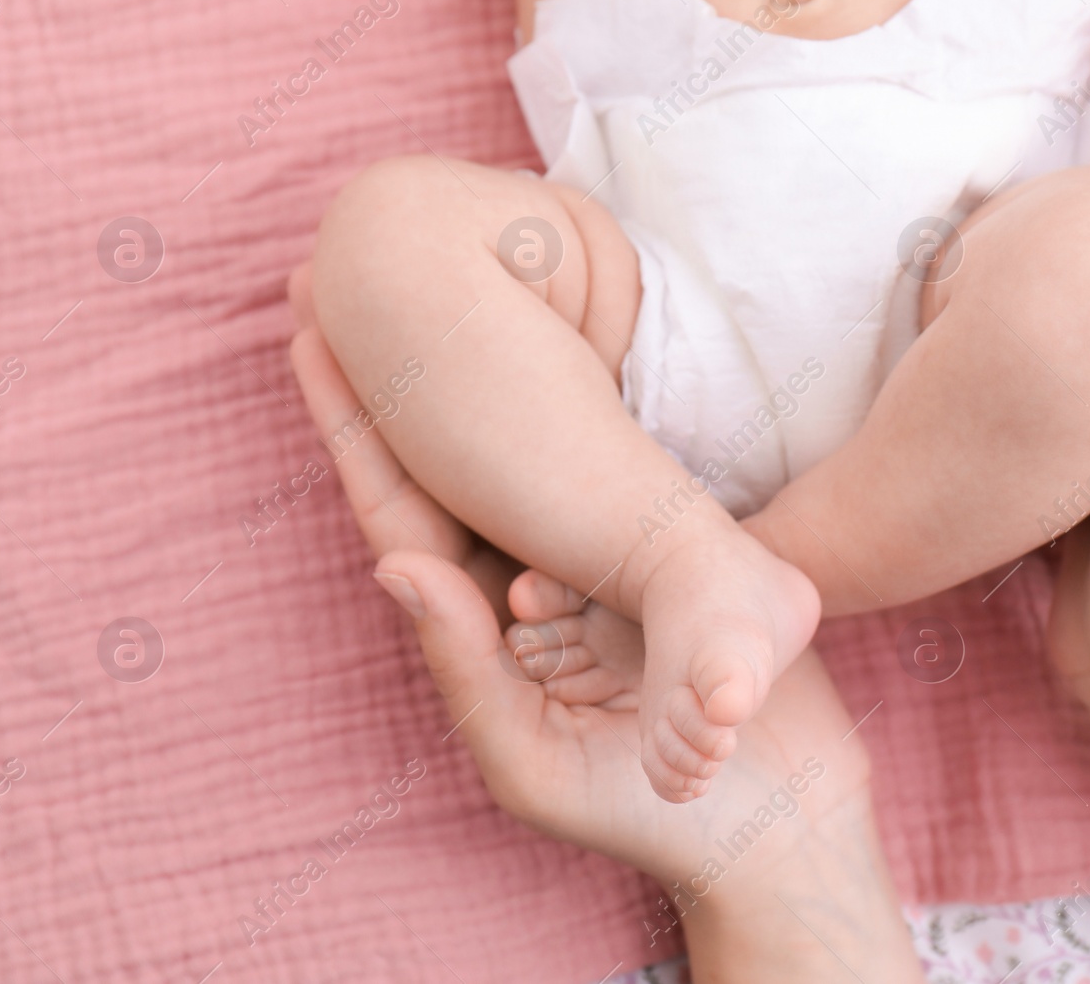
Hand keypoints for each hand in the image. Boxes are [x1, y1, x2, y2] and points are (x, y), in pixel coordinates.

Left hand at [287, 262, 919, 981]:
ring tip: (436, 279)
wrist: (778, 815)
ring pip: (528, 451)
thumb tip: (394, 565)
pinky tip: (562, 336)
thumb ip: (463, 669)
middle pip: (449, 462)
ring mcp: (599, 558)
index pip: (400, 515)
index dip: (353, 429)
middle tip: (342, 273)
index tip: (311, 336)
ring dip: (483, 368)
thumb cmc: (643, 810)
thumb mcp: (530, 761)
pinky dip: (581, 403)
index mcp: (481, 627)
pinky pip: (616, 466)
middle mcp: (529, 578)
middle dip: (396, 375)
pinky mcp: (671, 546)